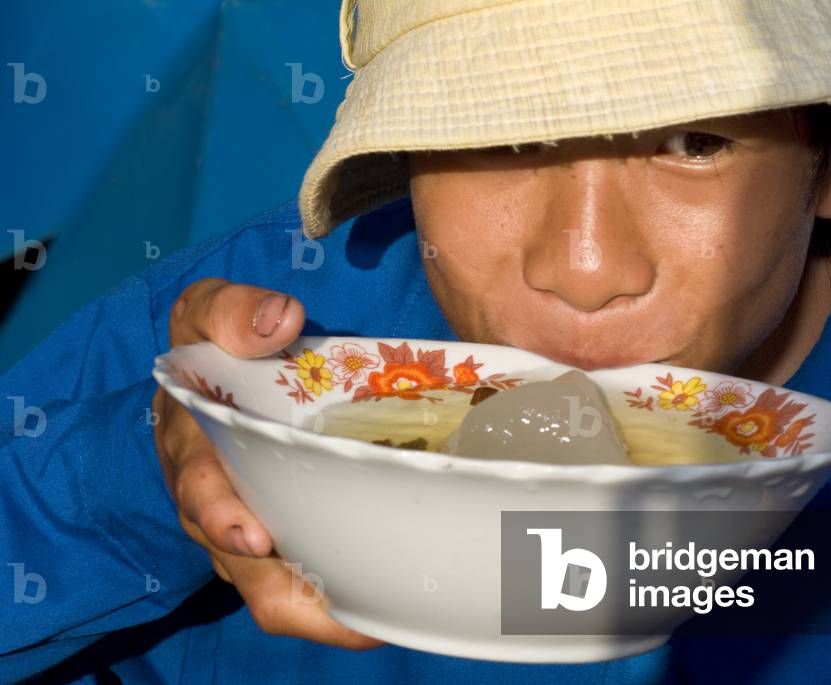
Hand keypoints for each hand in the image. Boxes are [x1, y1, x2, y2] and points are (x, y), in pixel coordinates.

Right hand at [152, 278, 383, 648]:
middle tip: (345, 606)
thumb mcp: (208, 312)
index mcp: (196, 453)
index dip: (224, 519)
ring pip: (279, 590)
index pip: (202, 495)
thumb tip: (279, 320)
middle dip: (289, 591)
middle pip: (245, 567)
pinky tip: (390, 602)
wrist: (215, 375)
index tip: (254, 535)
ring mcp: (252, 531)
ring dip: (325, 610)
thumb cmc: (214, 347)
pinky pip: (309, 580)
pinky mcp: (286, 538)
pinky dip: (342, 598)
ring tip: (382, 620)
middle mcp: (220, 506)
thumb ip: (231, 311)